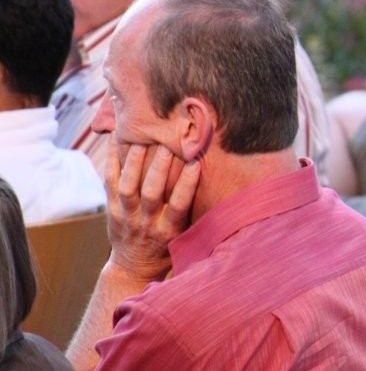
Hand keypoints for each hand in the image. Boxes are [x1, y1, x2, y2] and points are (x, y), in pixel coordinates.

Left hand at [105, 143, 199, 283]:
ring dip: (134, 163)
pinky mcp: (111, 210)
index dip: (187, 183)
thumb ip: (193, 211)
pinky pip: (109, 183)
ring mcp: (126, 217)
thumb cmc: (168, 247)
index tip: (195, 162)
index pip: (179, 205)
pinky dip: (112, 161)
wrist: (134, 267)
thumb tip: (214, 180)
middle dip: (159, 169)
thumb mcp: (185, 235)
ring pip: (128, 188)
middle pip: (151, 194)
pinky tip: (114, 140)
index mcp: (169, 230)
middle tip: (167, 145)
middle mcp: (147, 223)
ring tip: (140, 141)